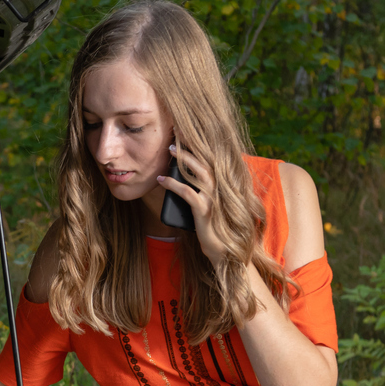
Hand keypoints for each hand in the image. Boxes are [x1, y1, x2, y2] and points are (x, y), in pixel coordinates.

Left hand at [158, 143, 226, 262]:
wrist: (223, 251)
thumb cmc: (213, 229)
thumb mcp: (207, 206)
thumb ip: (201, 191)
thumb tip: (184, 177)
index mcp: (223, 186)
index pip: (211, 160)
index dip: (200, 146)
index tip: (187, 133)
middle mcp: (222, 188)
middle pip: (205, 160)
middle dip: (191, 145)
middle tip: (176, 134)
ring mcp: (214, 198)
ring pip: (197, 171)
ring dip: (182, 159)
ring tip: (169, 149)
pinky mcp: (204, 209)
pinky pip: (186, 191)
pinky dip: (171, 184)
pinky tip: (161, 179)